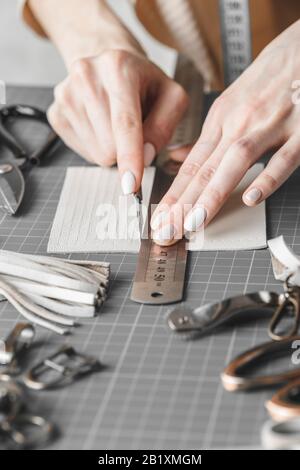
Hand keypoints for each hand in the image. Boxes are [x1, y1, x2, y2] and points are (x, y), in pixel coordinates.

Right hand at [47, 50, 188, 193]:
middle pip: (110, 145)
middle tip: (134, 126)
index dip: (130, 157)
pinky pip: (83, 152)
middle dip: (126, 149)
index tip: (131, 185)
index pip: (125, 123)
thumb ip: (165, 126)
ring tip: (115, 121)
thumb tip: (146, 156)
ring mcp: (66, 95)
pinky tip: (100, 124)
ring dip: (112, 147)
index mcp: (118, 68)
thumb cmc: (143, 82)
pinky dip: (97, 146)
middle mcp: (86, 76)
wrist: (108, 62)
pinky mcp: (56, 113)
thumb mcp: (170, 97)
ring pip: (97, 152)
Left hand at [151, 21, 299, 244]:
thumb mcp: (229, 103)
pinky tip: (252, 198)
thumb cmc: (266, 80)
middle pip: (205, 168)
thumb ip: (206, 137)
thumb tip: (177, 159)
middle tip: (166, 231)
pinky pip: (284, 157)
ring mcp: (270, 126)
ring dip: (212, 194)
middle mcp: (239, 123)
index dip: (172, 196)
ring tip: (194, 222)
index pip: (190, 165)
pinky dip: (268, 177)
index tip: (159, 219)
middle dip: (182, 204)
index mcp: (220, 119)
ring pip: (235, 162)